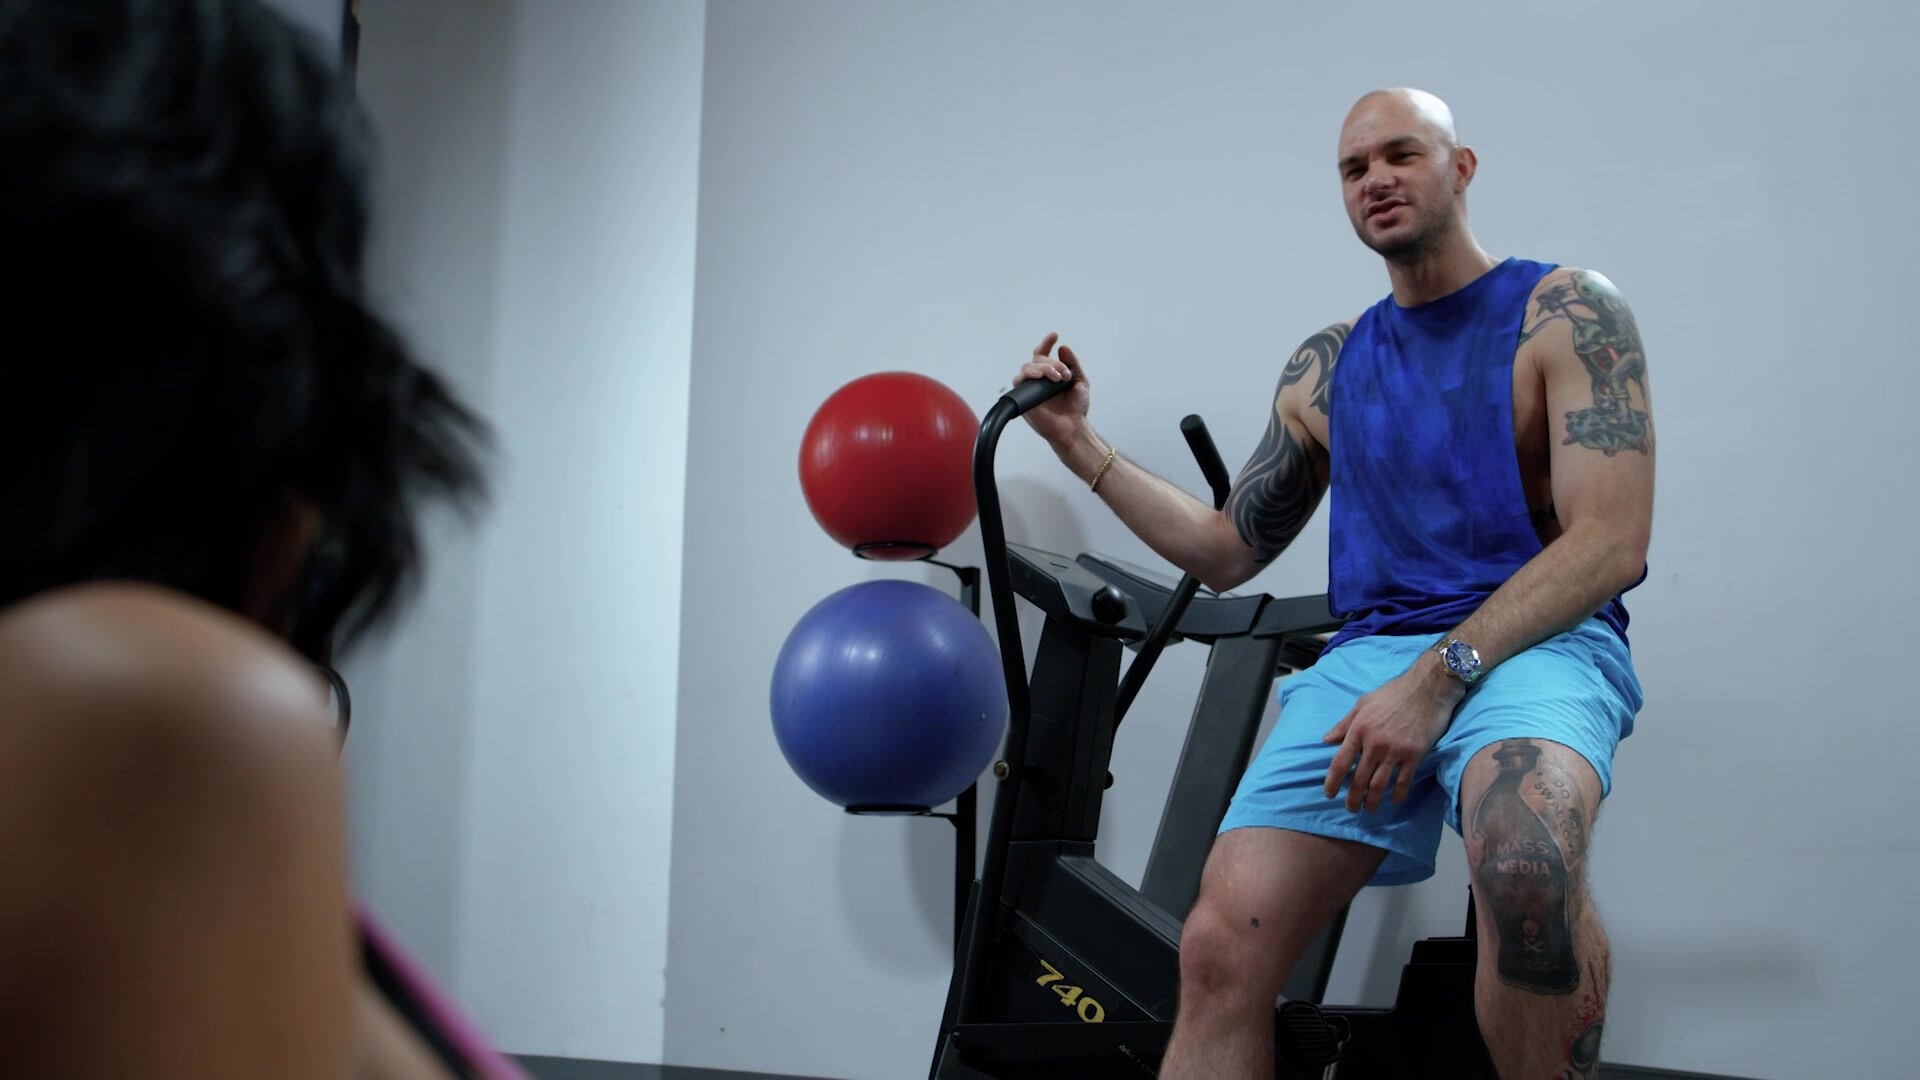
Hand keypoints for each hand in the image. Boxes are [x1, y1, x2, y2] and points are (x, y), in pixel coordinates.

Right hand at [1013, 332, 1090, 448]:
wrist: (1072, 427)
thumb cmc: (1076, 408)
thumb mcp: (1080, 381)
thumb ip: (1073, 364)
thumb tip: (1062, 347)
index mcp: (1050, 374)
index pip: (1043, 354)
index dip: (1046, 343)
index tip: (1054, 335)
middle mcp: (1038, 379)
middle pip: (1037, 359)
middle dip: (1052, 363)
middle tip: (1065, 374)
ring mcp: (1030, 387)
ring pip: (1028, 367)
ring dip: (1044, 368)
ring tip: (1057, 378)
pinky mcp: (1022, 397)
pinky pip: (1019, 380)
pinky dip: (1030, 375)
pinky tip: (1042, 378)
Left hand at [1321, 654, 1465, 811]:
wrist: (1427, 688)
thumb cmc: (1393, 693)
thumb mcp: (1362, 703)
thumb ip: (1344, 724)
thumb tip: (1327, 740)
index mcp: (1359, 730)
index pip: (1340, 762)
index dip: (1332, 782)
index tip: (1329, 794)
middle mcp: (1374, 744)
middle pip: (1358, 779)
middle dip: (1352, 798)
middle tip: (1351, 808)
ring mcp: (1395, 751)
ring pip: (1379, 785)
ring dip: (1372, 801)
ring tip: (1369, 809)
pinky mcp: (1414, 755)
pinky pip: (1403, 781)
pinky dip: (1397, 795)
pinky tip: (1393, 801)